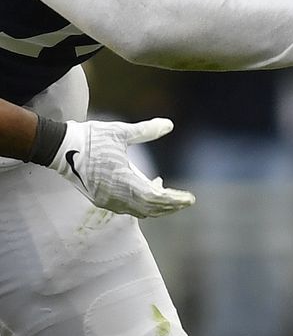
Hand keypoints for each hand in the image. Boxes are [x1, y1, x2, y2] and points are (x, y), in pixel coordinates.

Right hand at [50, 117, 195, 217]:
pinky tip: (148, 188)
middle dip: (170, 206)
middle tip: (186, 201)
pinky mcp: (100, 199)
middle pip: (150, 209)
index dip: (175, 200)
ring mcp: (106, 200)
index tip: (190, 199)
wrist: (59, 147)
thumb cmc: (90, 138)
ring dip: (156, 206)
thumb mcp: (120, 132)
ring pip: (138, 211)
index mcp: (123, 182)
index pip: (156, 198)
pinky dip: (141, 202)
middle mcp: (115, 196)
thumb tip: (169, 124)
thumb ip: (146, 131)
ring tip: (170, 195)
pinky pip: (126, 207)